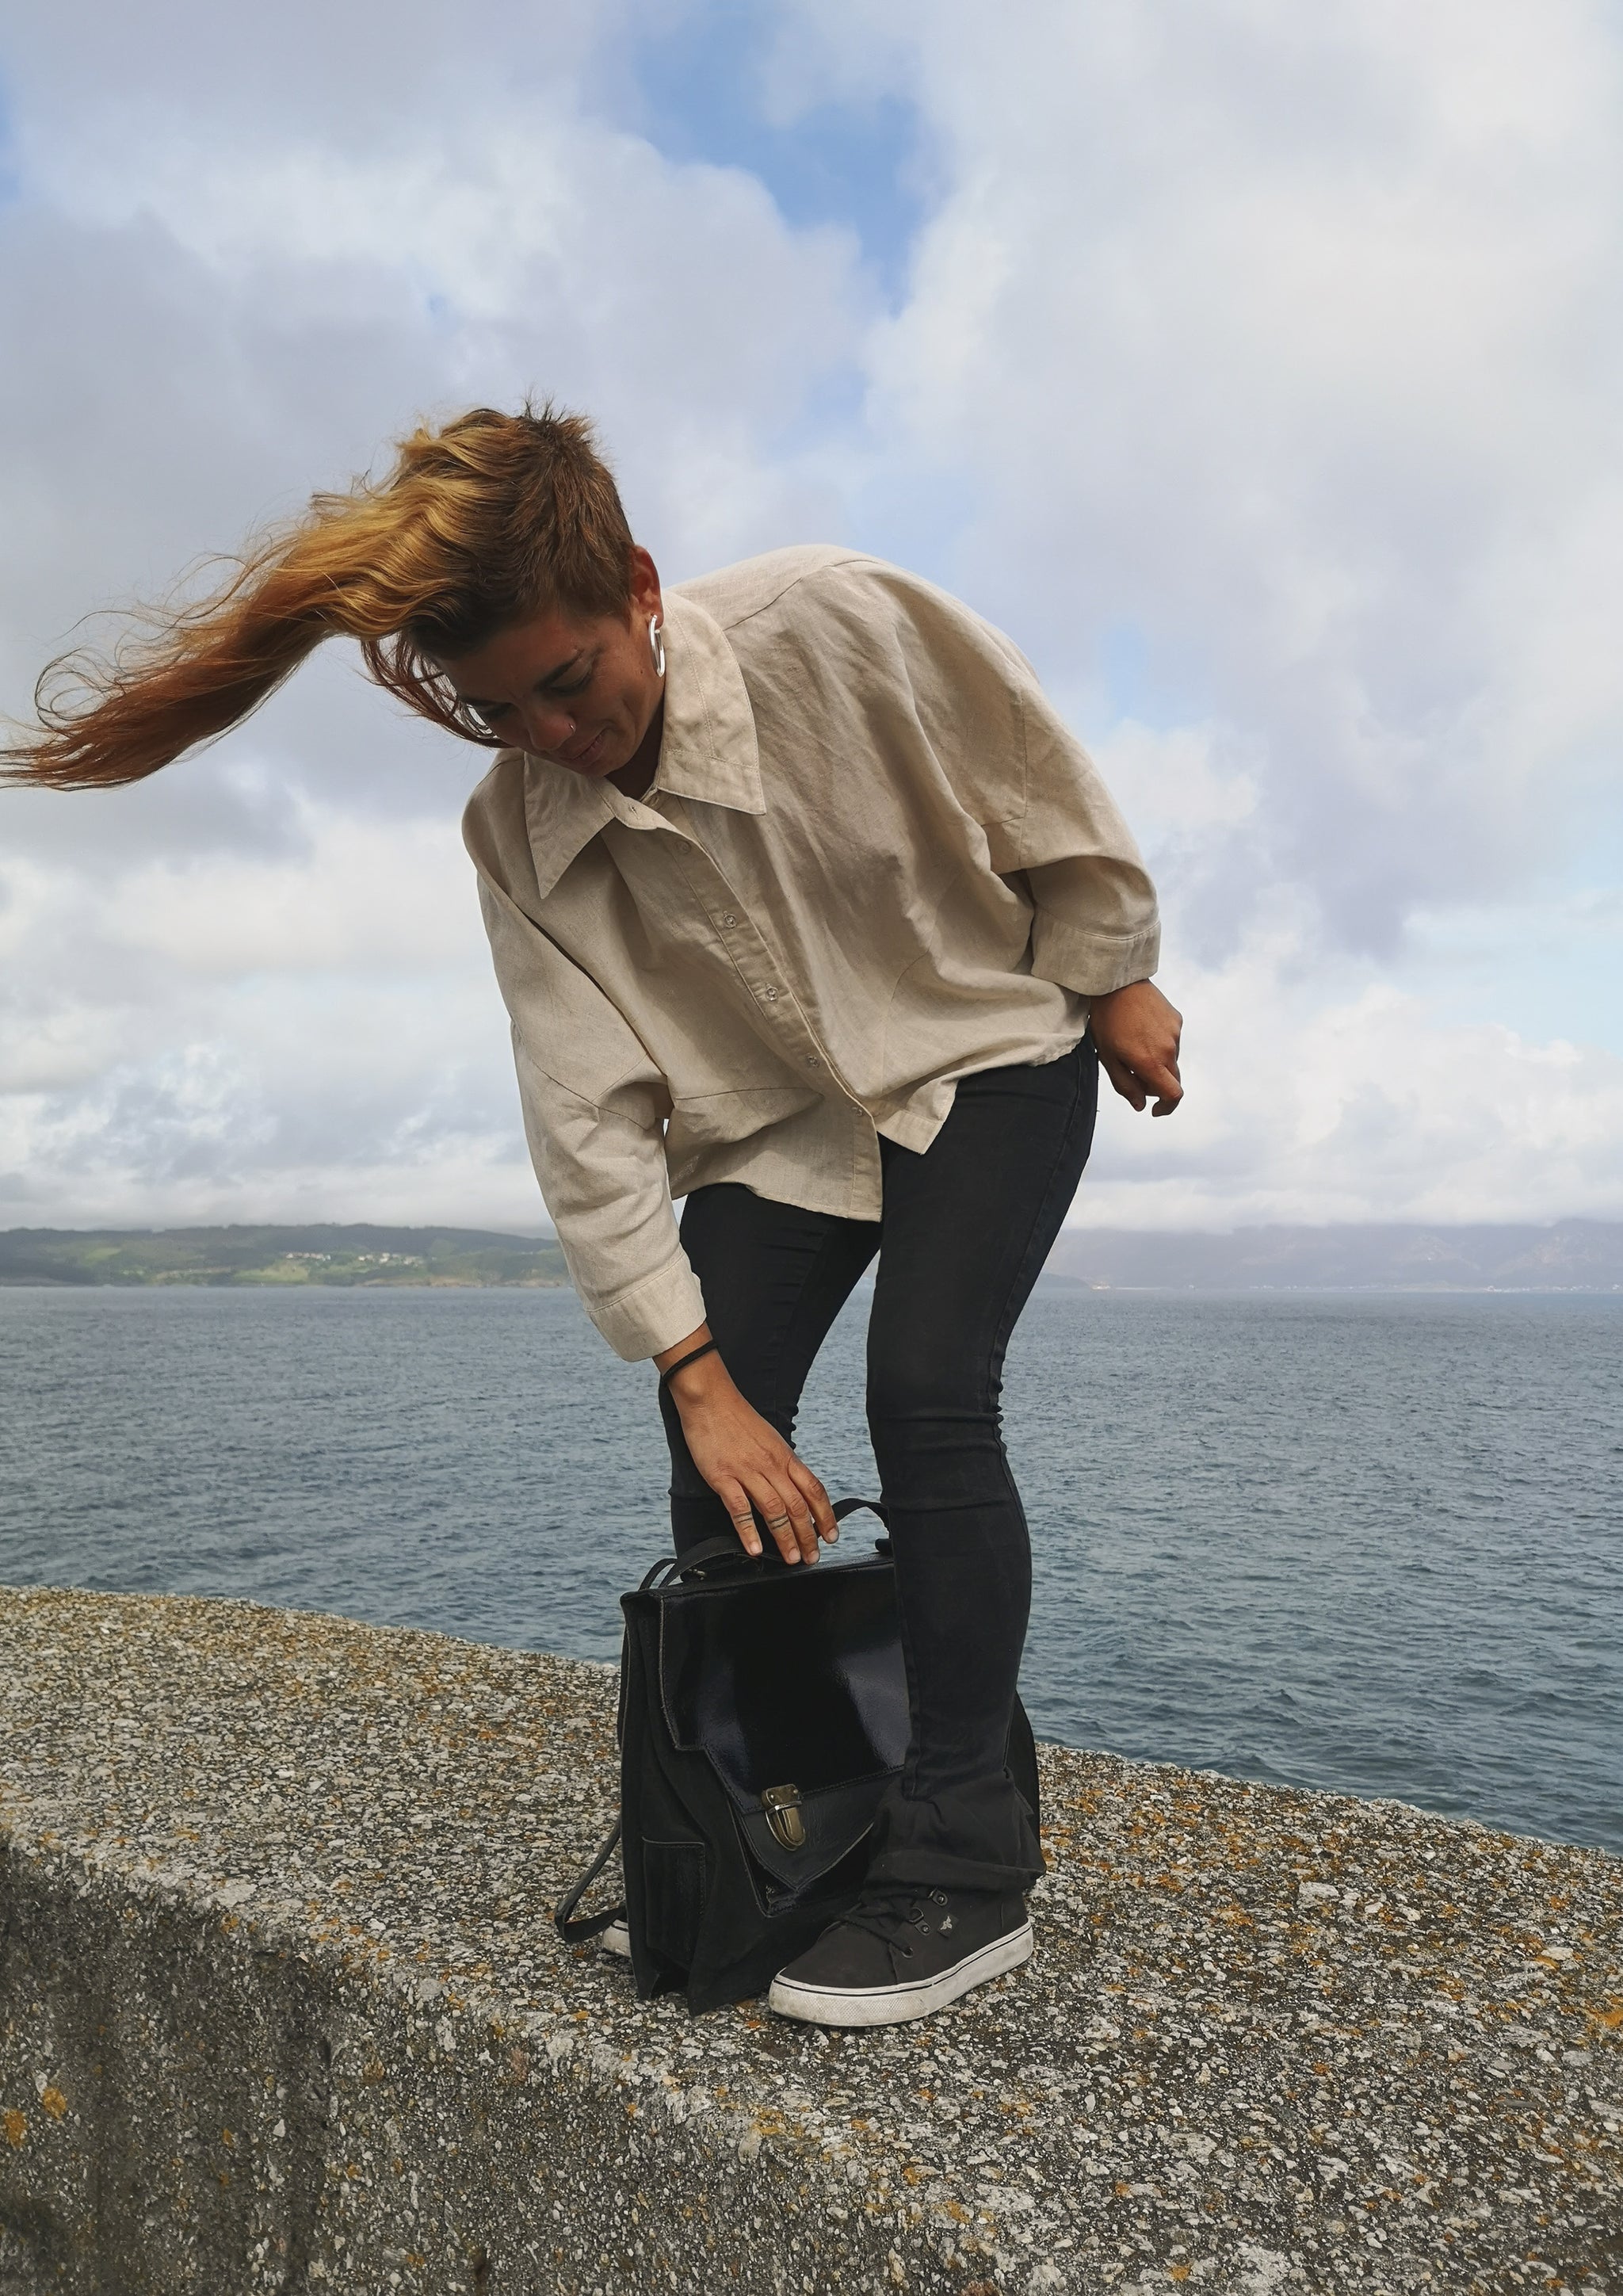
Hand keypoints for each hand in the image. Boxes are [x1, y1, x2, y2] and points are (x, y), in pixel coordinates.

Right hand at [655, 1328, 837, 1563]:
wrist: (710, 1399)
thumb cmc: (738, 1419)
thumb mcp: (770, 1439)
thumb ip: (782, 1464)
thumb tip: (794, 1487)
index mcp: (785, 1456)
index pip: (814, 1489)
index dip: (825, 1515)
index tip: (831, 1536)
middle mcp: (771, 1465)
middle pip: (797, 1505)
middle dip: (808, 1535)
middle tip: (811, 1557)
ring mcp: (747, 1471)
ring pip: (774, 1509)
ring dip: (785, 1538)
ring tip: (791, 1558)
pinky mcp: (723, 1476)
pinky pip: (739, 1508)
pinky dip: (748, 1531)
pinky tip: (755, 1549)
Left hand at [1090, 979, 1183, 1115]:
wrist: (1117, 983)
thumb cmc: (1107, 1020)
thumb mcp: (1108, 1058)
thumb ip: (1125, 1085)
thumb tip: (1140, 1106)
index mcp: (1151, 1062)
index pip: (1173, 1095)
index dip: (1166, 1107)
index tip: (1155, 1109)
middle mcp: (1169, 1049)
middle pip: (1173, 1079)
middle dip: (1156, 1084)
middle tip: (1134, 1073)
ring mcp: (1175, 1033)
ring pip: (1171, 1059)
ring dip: (1157, 1061)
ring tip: (1133, 1043)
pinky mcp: (1176, 1019)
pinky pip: (1172, 1040)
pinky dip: (1160, 1043)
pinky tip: (1142, 1029)